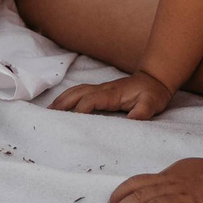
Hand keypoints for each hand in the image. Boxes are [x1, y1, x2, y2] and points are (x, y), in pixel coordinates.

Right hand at [53, 71, 175, 120]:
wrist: (155, 80)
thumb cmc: (152, 94)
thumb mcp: (152, 104)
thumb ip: (142, 112)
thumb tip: (130, 122)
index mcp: (112, 93)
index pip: (91, 100)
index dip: (80, 110)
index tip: (71, 123)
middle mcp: (102, 89)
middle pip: (77, 93)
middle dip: (62, 104)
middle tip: (48, 117)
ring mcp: (100, 89)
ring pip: (76, 91)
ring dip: (61, 100)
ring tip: (48, 113)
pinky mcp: (100, 91)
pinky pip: (79, 92)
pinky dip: (67, 98)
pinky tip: (60, 106)